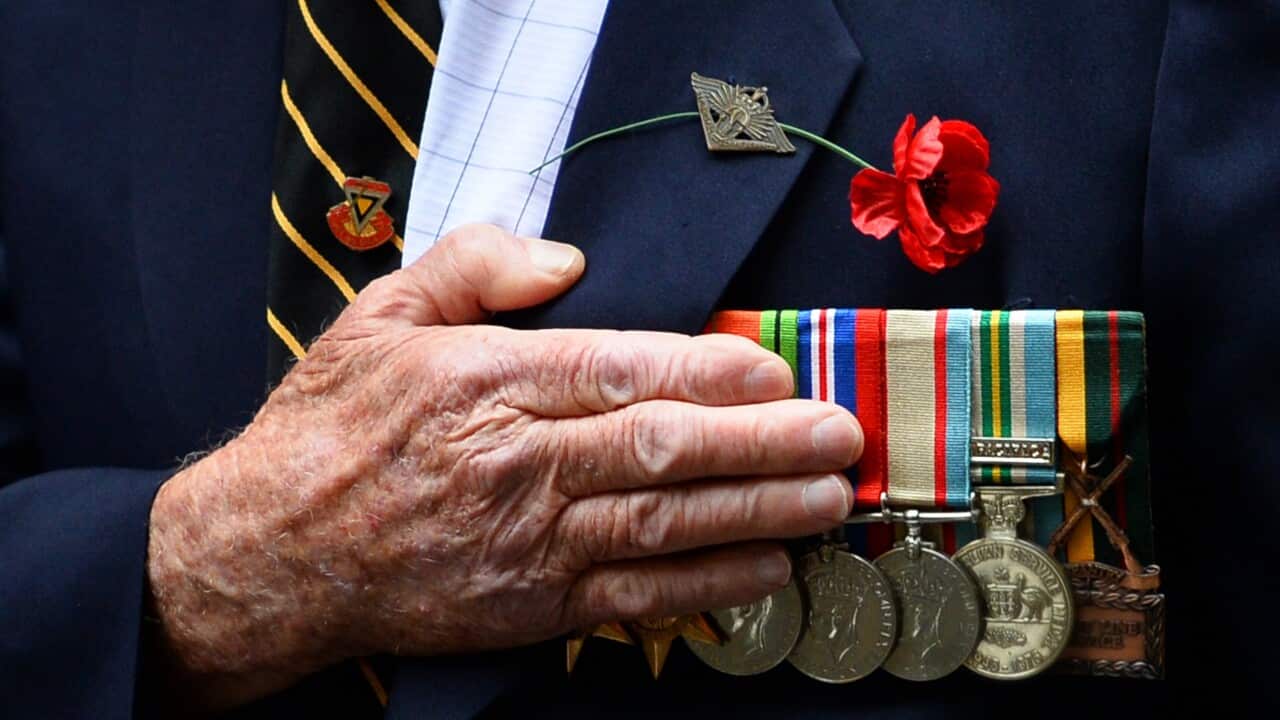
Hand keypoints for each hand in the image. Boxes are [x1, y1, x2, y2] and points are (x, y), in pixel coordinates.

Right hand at [146, 225, 861, 707]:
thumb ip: (474, 265)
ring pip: (662, 525)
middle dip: (761, 443)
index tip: (775, 369)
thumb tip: (567, 259)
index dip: (706, 372)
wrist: (274, 551)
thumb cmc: (334, 429)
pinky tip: (766, 569)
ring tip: (826, 498)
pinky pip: (635, 598)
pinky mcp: (532, 606)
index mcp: (486, 382)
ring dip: (756, 512)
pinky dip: (706, 586)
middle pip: (660, 450)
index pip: (617, 370)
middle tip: (836, 433)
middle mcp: (517, 464)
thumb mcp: (381, 315)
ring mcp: (528, 542)